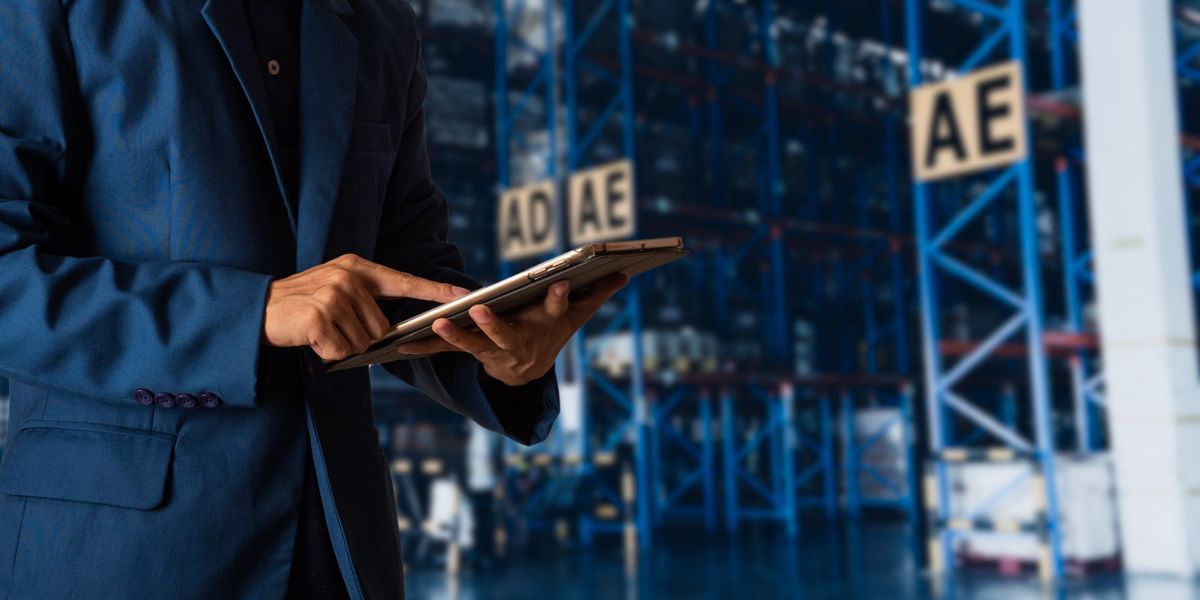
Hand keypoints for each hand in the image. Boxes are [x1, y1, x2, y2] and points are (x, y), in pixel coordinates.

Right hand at [263, 254, 467, 360]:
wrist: (258, 308)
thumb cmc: (302, 303)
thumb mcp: (335, 288)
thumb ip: (365, 300)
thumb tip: (390, 330)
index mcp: (357, 268)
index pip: (404, 280)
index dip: (435, 289)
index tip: (462, 294)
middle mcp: (348, 278)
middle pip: (381, 327)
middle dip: (360, 337)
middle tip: (332, 327)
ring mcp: (333, 296)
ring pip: (363, 342)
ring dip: (343, 346)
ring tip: (320, 331)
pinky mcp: (319, 318)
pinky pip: (342, 351)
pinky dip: (328, 354)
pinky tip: (312, 339)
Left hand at [393, 273, 628, 385]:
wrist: (527, 374)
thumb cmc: (550, 334)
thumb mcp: (574, 318)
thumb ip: (595, 296)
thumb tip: (624, 274)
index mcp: (543, 328)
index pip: (554, 312)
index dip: (558, 300)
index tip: (562, 284)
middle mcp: (516, 343)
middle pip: (505, 335)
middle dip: (494, 324)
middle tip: (480, 310)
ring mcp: (491, 351)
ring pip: (471, 345)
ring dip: (454, 335)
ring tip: (436, 323)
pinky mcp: (470, 353)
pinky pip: (445, 352)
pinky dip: (423, 347)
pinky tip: (400, 345)